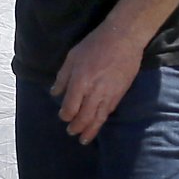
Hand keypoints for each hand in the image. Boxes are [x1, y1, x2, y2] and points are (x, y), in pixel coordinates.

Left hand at [51, 24, 146, 143]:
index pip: (70, 107)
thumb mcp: (72, 56)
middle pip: (84, 117)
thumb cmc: (95, 44)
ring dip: (90, 131)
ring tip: (84, 139)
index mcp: (80, 81)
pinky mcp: (120, 94)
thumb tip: (55, 93)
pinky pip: (108, 111)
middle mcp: (94, 92)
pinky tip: (98, 124)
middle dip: (76, 127)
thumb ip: (63, 77)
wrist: (124, 38)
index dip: (65, 115)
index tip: (63, 116)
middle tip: (71, 132)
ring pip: (98, 119)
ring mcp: (109, 94)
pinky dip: (101, 120)